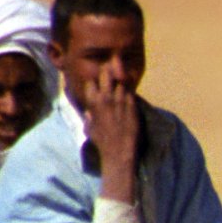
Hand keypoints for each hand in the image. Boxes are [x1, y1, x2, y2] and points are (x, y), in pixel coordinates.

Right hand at [78, 68, 140, 191]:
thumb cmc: (102, 141)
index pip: (91, 81)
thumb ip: (89, 116)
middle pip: (107, 74)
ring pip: (121, 81)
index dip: (95, 81)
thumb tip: (89, 111)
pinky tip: (129, 93)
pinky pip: (131, 92)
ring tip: (121, 82)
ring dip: (121, 80)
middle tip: (111, 73)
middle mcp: (106, 98)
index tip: (99, 83)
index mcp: (93, 103)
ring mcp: (121, 101)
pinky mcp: (133, 106)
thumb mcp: (89, 128)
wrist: (119, 151)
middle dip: (108, 71)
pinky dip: (129, 91)